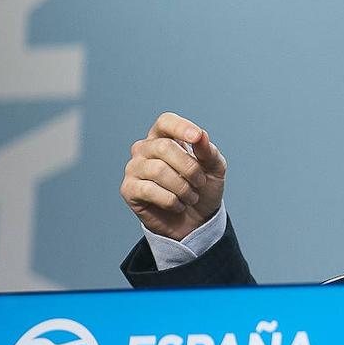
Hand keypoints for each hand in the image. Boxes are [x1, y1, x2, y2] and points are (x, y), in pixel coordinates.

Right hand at [120, 112, 225, 240]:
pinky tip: (177, 205)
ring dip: (183, 187)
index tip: (197, 137)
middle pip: (164, 147)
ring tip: (190, 197)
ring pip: (159, 170)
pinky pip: (149, 190)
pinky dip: (171, 201)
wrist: (196, 222)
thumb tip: (201, 136)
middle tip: (200, 183)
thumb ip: (208, 151)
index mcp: (164, 138)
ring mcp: (134, 168)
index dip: (181, 127)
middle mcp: (144, 149)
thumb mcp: (214, 169)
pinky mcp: (129, 189)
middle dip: (190, 168)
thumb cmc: (202, 190)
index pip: (166, 122)